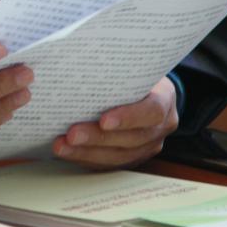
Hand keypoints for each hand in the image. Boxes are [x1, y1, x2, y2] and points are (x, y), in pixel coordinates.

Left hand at [53, 76, 177, 168]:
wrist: (146, 88)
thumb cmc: (132, 72)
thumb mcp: (131, 65)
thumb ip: (114, 69)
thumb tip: (75, 62)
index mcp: (165, 98)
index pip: (152, 111)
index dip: (128, 118)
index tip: (103, 120)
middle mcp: (161, 126)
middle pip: (132, 138)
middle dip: (98, 138)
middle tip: (71, 135)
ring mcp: (149, 145)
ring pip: (120, 155)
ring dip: (87, 153)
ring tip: (62, 146)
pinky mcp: (134, 157)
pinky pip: (110, 164)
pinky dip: (87, 159)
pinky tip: (68, 153)